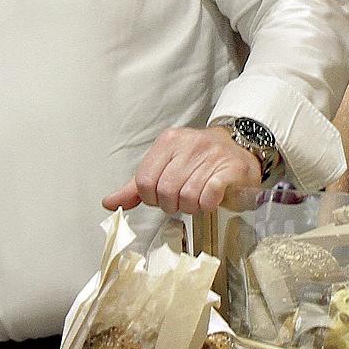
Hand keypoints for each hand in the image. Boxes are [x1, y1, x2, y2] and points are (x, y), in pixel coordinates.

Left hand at [102, 125, 260, 215]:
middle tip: (182, 201)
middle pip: (165, 191)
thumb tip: (109, 202)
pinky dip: (207, 204)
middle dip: (173, 205)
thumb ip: (137, 186)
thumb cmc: (199, 160)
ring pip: (187, 197)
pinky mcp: (230, 168)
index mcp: (168, 142)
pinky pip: (209, 195)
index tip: (163, 197)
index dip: (152, 198)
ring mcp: (211, 155)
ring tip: (197, 200)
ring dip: (192, 207)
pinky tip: (210, 200)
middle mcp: (189, 144)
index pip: (144, 181)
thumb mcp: (164, 167)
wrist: (239, 148)